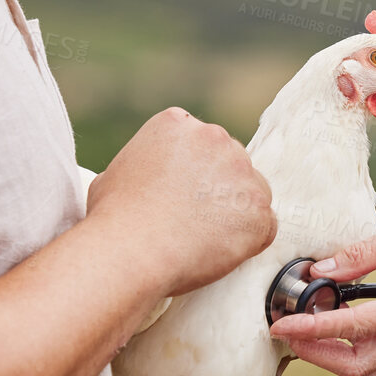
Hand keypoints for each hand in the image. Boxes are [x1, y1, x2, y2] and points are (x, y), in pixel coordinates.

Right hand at [87, 108, 277, 296]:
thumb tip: (139, 178)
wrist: (132, 249)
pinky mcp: (259, 209)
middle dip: (218, 188)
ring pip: (251, 190)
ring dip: (237, 211)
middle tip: (195, 219)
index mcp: (177, 124)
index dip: (192, 172)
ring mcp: (241, 172)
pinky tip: (223, 251)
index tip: (181, 195)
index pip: (198, 143)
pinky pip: (264, 224)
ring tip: (206, 238)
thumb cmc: (113, 218)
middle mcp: (214, 138)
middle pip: (229, 161)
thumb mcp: (111, 175)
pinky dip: (250, 240)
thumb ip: (137, 167)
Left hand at [268, 200, 375, 375]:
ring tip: (308, 326)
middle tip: (288, 330)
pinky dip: (354, 346)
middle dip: (317, 355)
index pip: (353, 329)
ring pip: (370, 368)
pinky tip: (339, 318)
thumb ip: (364, 253)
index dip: (311, 328)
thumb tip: (321, 270)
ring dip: (334, 356)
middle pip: (358, 367)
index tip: (281, 324)